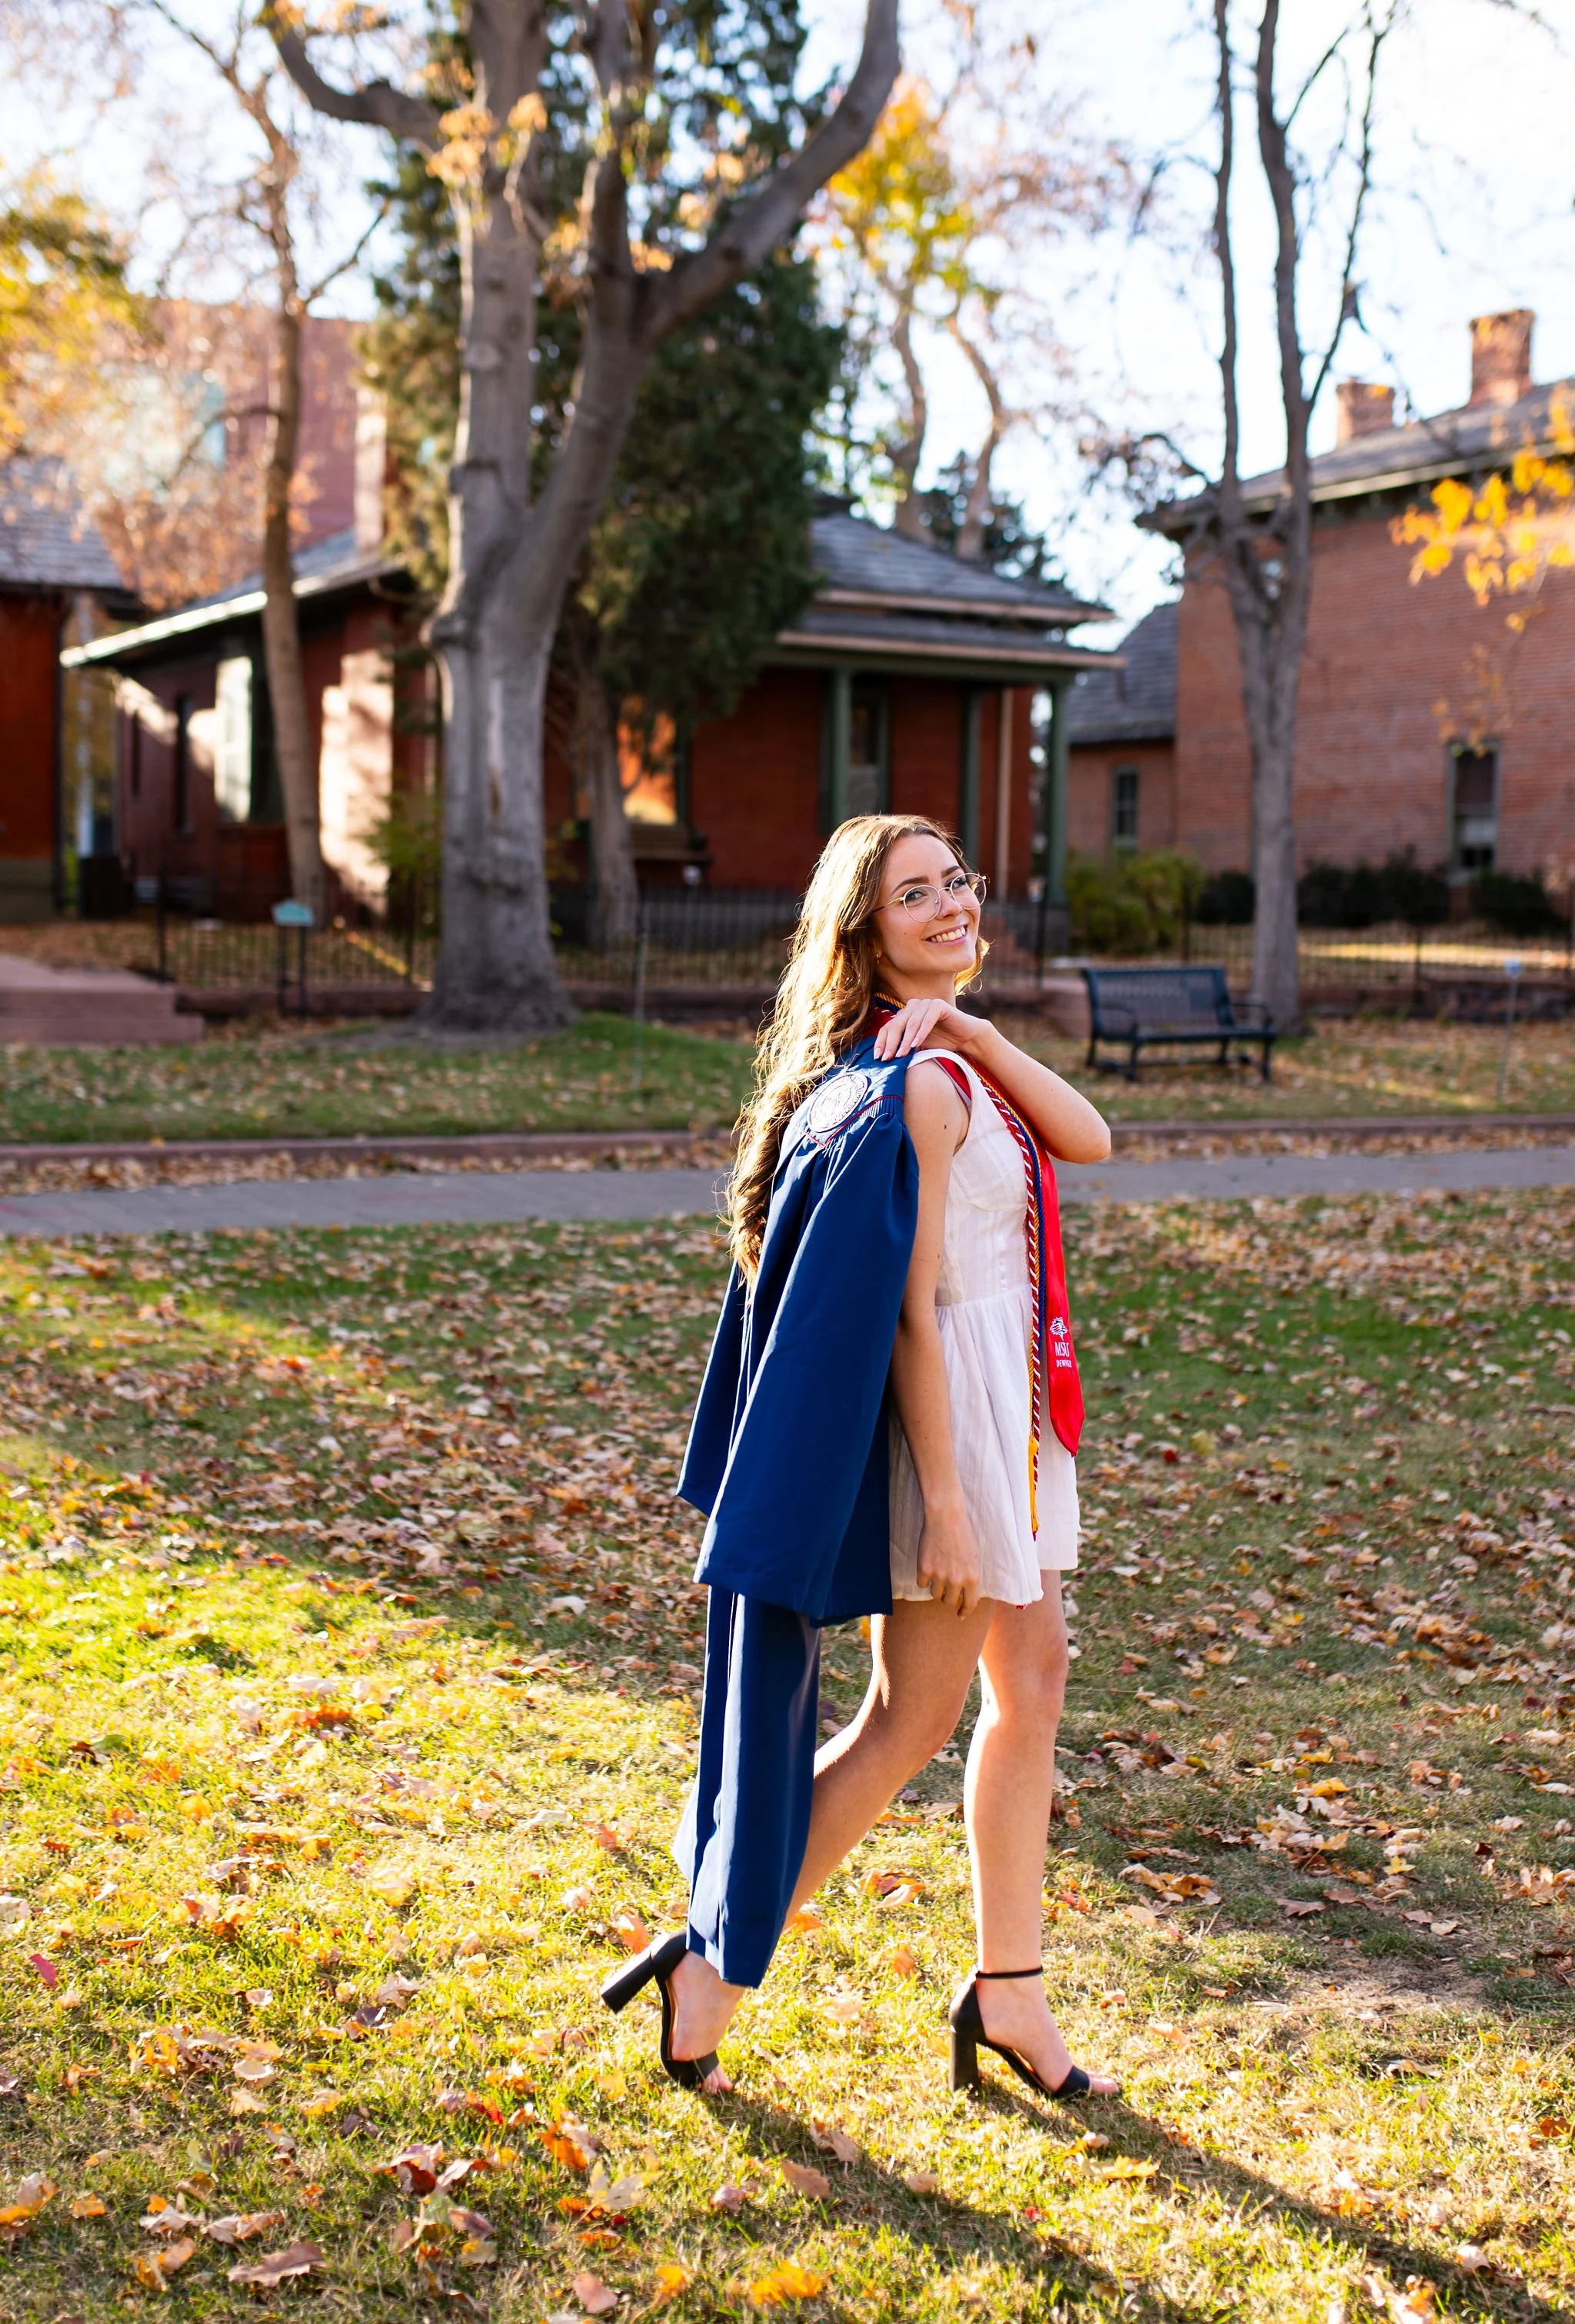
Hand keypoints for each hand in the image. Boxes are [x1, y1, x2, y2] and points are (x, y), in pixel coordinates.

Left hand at [871, 995, 989, 1061]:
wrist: (965, 1038)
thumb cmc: (941, 1044)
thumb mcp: (917, 1048)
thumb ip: (902, 1049)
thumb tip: (883, 1061)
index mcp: (904, 1016)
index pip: (887, 1027)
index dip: (881, 1042)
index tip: (878, 1058)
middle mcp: (912, 1007)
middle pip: (896, 1024)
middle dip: (891, 1043)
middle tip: (888, 1058)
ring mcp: (925, 1004)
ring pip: (911, 1022)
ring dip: (905, 1039)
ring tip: (902, 1054)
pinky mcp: (939, 1005)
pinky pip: (927, 1018)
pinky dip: (921, 1031)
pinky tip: (916, 1044)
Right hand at [915, 1503, 982, 1616]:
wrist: (946, 1516)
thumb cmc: (963, 1533)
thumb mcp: (974, 1557)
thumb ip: (971, 1577)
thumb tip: (967, 1594)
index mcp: (973, 1577)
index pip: (970, 1604)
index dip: (964, 1612)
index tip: (960, 1615)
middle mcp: (956, 1580)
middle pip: (949, 1602)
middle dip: (948, 1597)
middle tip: (947, 1588)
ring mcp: (939, 1575)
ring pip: (935, 1594)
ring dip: (936, 1588)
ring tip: (937, 1574)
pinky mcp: (924, 1569)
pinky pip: (922, 1584)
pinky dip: (924, 1578)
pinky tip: (927, 1567)